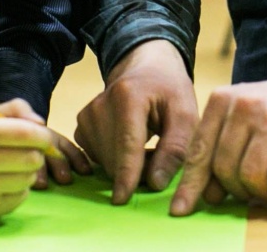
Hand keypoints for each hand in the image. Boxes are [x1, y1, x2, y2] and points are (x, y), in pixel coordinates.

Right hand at [0, 98, 53, 223]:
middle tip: (27, 153)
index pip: (25, 132)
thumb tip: (40, 124)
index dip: (42, 135)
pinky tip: (4, 184)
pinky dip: (19, 190)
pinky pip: (22, 197)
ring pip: (29, 178)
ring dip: (28, 172)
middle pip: (32, 158)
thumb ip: (15, 109)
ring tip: (12, 168)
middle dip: (37, 154)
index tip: (42, 138)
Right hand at [74, 39, 197, 203]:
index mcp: (128, 96)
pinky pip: (95, 156)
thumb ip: (175, 148)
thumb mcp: (185, 113)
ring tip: (146, 145)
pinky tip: (128, 144)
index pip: (126, 144)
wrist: (146, 67)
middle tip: (158, 156)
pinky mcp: (82, 125)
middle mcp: (100, 104)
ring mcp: (87, 115)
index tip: (122, 199)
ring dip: (125, 165)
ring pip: (104, 161)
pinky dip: (113, 159)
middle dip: (136, 170)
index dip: (126, 174)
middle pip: (114, 158)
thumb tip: (155, 183)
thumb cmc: (169, 89)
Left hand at [169, 73, 266, 214]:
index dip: (190, 185)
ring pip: (252, 176)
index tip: (182, 208)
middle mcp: (247, 105)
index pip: (198, 150)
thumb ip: (222, 147)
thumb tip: (207, 193)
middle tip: (254, 190)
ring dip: (263, 192)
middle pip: (224, 169)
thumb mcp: (246, 116)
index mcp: (225, 99)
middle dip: (237, 190)